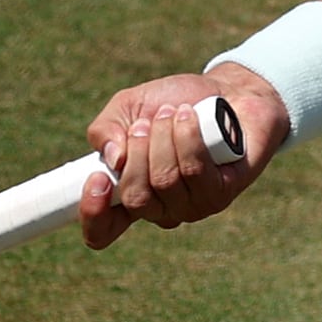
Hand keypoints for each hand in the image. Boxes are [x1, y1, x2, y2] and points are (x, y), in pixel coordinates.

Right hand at [78, 67, 287, 245]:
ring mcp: (192, 206)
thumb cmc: (174, 102)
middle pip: (136, 198)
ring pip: (165, 181)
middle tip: (147, 122)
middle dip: (138, 150)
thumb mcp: (128, 108)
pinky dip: (187, 137)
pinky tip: (190, 117)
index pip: (102, 230)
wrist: (228, 90)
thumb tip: (112, 159)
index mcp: (131, 194)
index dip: (93, 214)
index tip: (97, 178)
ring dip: (164, 137)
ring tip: (173, 112)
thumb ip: (105, 130)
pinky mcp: (221, 193)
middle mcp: (161, 209)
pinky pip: (195, 172)